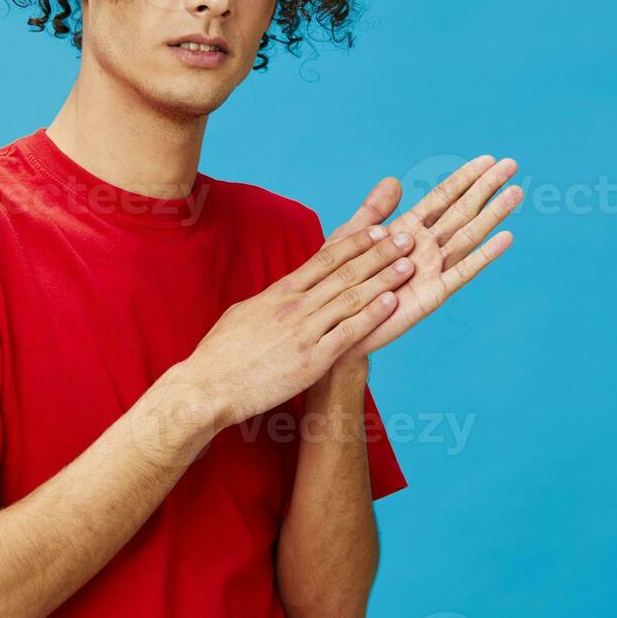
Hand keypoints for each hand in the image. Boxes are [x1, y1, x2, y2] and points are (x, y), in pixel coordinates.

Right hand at [175, 218, 420, 426]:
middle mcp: (294, 306)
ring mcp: (303, 332)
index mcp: (279, 293)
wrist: (207, 387)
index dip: (355, 243)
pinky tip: (392, 303)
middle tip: (406, 237)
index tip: (377, 230)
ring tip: (409, 264)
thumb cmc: (221, 355)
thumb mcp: (244, 314)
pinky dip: (372, 315)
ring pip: (352, 298)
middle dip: (379, 254)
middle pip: (345, 273)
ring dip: (384, 279)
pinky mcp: (310, 360)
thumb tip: (284, 292)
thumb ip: (270, 301)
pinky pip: (347, 333)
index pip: (324, 260)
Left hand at [325, 154, 521, 362]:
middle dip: (486, 188)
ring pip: (468, 235)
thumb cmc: (341, 283)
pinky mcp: (432, 294)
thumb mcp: (351, 239)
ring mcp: (432, 270)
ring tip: (516, 192)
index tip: (488, 159)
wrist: (337, 325)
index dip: (464, 178)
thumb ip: (374, 211)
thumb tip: (393, 180)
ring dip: (492, 214)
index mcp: (407, 230)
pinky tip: (505, 237)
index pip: (442, 198)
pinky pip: (463, 272)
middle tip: (511, 164)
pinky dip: (485, 255)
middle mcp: (425, 247)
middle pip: (462, 211)